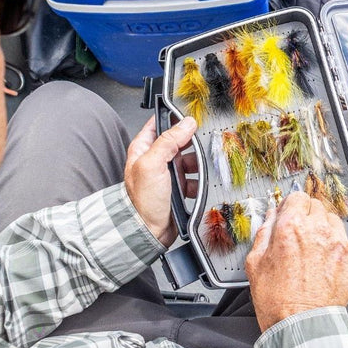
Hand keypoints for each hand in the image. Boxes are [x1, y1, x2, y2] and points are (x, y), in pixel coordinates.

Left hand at [124, 115, 196, 246]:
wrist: (148, 231)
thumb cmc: (142, 201)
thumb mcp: (152, 164)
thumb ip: (168, 141)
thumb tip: (186, 124)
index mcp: (144, 149)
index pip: (159, 124)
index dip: (173, 118)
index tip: (190, 115)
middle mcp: (155, 159)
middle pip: (179, 141)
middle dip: (192, 142)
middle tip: (203, 141)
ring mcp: (168, 174)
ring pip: (190, 160)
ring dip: (199, 163)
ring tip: (205, 166)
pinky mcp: (178, 188)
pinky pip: (195, 179)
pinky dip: (201, 180)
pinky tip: (202, 183)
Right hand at [244, 191, 347, 330]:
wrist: (302, 326)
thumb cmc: (276, 300)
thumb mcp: (255, 262)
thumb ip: (264, 232)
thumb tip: (272, 215)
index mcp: (291, 226)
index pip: (297, 197)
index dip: (292, 206)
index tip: (291, 214)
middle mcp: (318, 230)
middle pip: (317, 206)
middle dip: (308, 216)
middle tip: (300, 235)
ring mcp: (339, 244)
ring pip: (334, 222)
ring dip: (324, 230)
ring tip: (314, 251)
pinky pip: (346, 243)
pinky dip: (337, 250)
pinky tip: (326, 265)